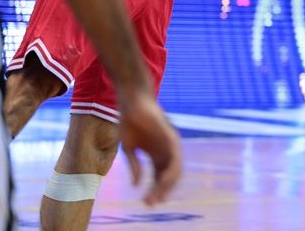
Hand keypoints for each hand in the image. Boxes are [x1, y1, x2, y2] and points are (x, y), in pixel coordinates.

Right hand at [117, 91, 181, 205]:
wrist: (131, 102)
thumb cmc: (129, 122)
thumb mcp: (129, 149)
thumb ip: (134, 166)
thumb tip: (136, 186)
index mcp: (156, 155)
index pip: (159, 177)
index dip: (154, 190)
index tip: (146, 203)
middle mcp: (166, 151)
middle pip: (168, 177)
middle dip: (161, 191)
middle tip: (151, 204)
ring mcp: (170, 144)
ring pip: (174, 170)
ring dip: (166, 185)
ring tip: (157, 196)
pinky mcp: (171, 136)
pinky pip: (175, 157)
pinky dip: (171, 170)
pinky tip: (164, 180)